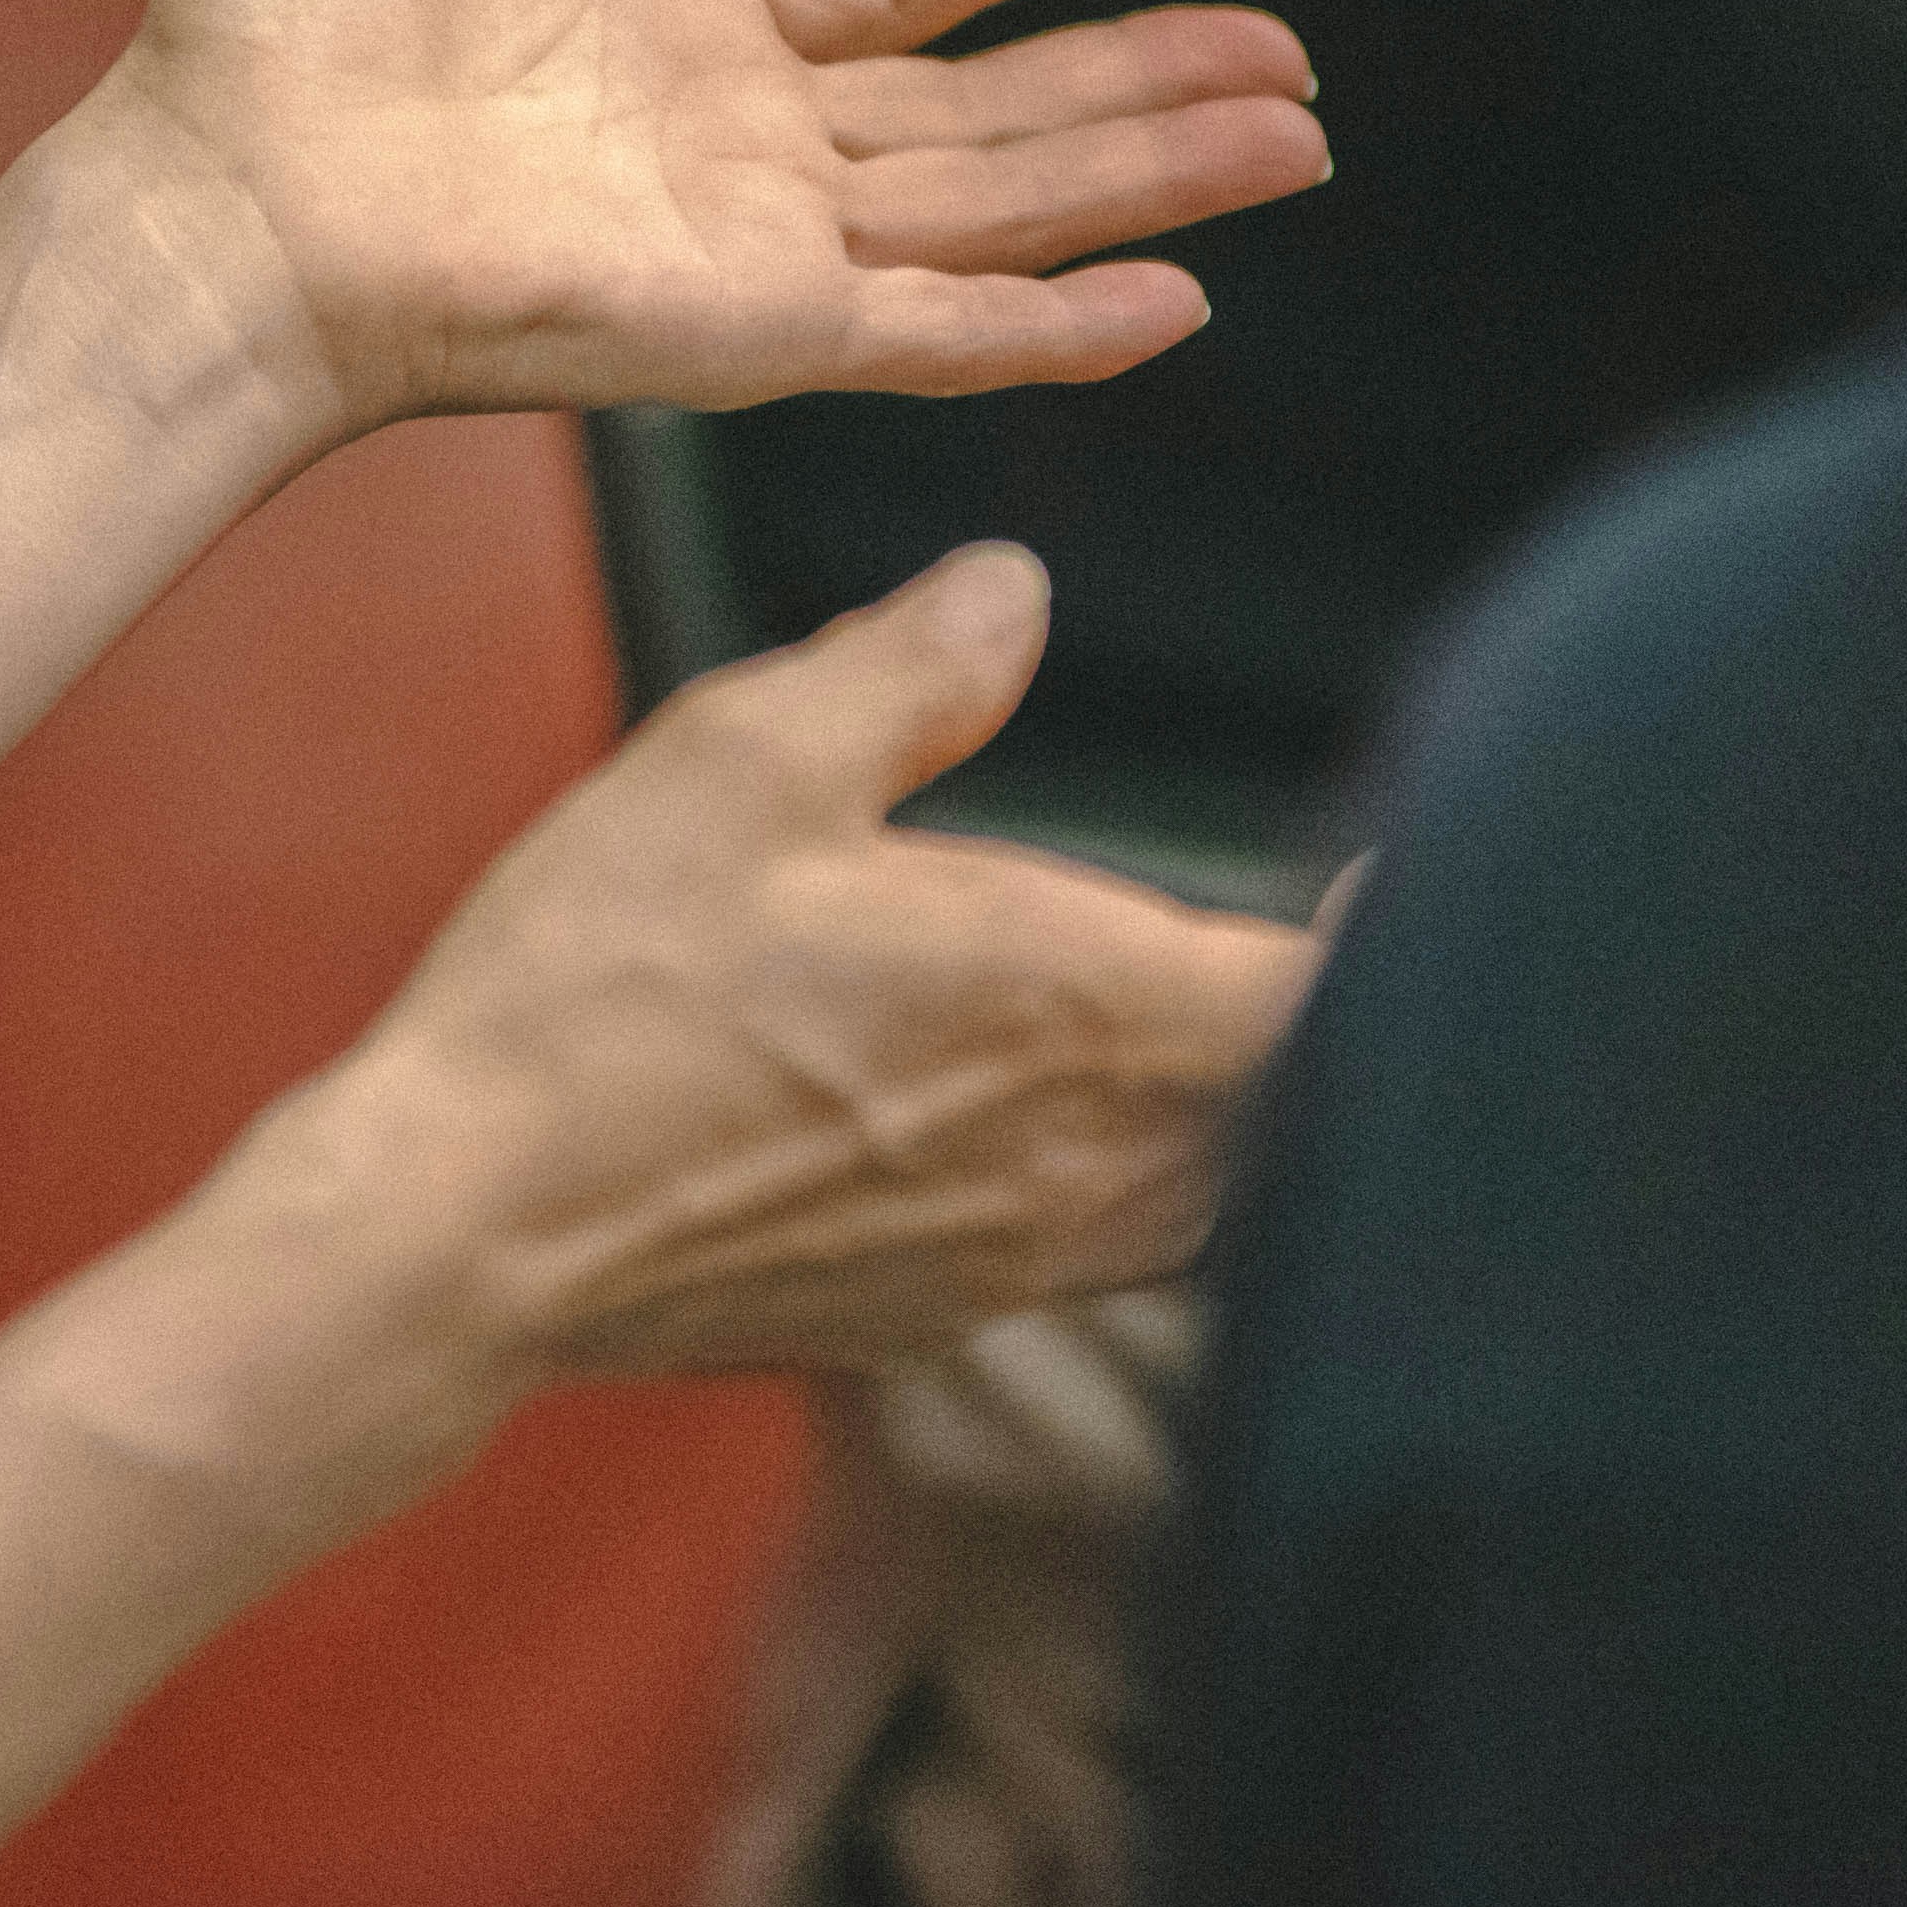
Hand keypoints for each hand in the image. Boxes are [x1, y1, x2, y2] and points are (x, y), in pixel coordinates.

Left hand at [88, 0, 1330, 438]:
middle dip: (1143, 75)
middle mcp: (743, 131)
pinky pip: (942, 327)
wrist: (214, 194)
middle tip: (1290, 58)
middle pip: (994, 101)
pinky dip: (1060, 324)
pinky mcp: (756, 329)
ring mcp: (761, 235)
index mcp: (676, 11)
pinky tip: (1178, 302)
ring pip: (1004, 202)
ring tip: (1293, 141)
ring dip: (1150, 173)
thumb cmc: (258, 23)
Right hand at [276, 546, 1318, 1386]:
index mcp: (1072, 1000)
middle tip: (1371, 942)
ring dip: (1252, 1119)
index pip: (1328, 989)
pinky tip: (1073, 1129)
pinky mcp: (927, 1315)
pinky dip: (1142, 1190)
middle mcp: (1078, 1154)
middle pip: (1298, 1113)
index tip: (1447, 871)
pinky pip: (1098, 1256)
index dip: (1412, 933)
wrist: (459, 1227)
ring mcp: (1009, 1256)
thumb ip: (909, 668)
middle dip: (1339, 1032)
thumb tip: (1016, 591)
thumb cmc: (595, 989)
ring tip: (1253, 1034)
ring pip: (1215, 1201)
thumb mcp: (744, 758)